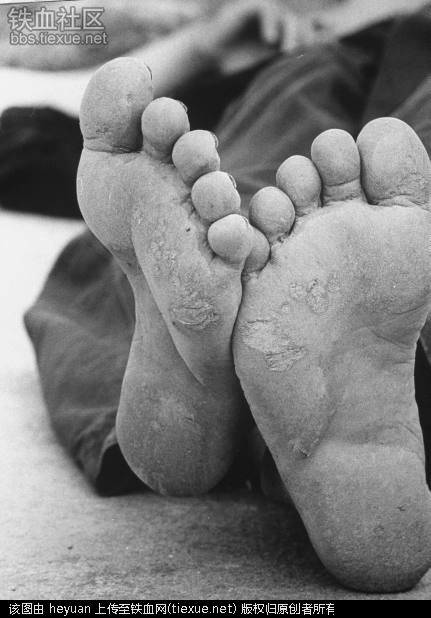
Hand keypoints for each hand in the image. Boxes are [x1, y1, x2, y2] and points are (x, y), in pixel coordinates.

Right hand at [199, 0, 333, 65]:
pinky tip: (269, 40)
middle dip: (306, 34)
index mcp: (281, 33)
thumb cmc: (233, 64)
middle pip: (300, 20)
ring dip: (290, 33)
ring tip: (286, 52)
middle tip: (304, 53)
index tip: (331, 36)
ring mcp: (262, 13)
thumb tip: (308, 64)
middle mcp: (274, 21)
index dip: (320, 29)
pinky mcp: (248, 7)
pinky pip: (267, 8)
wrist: (208, 57)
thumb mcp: (264, 66)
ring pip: (286, 15)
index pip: (306, 26)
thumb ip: (285, 60)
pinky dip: (271, 23)